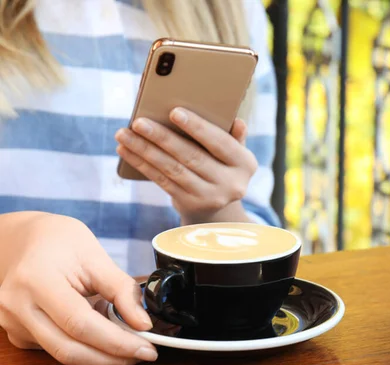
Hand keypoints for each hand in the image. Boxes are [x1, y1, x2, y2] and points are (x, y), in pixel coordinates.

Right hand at [0, 213, 156, 364]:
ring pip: (62, 354)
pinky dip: (85, 346)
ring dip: (100, 355)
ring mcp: (13, 323)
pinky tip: (100, 331)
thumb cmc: (60, 241)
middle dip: (111, 358)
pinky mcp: (17, 334)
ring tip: (127, 340)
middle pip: (68, 348)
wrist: (22, 240)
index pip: (80, 323)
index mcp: (36, 280)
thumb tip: (143, 323)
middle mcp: (17, 306)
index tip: (146, 347)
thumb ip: (122, 289)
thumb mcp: (96, 256)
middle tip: (143, 353)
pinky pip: (55, 349)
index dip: (116, 341)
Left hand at [115, 108, 258, 224]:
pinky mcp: (189, 205)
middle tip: (139, 122)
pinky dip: (142, 164)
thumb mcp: (234, 153)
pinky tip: (126, 151)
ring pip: (172, 170)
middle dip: (162, 138)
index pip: (220, 143)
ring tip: (124, 134)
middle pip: (191, 157)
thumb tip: (237, 121)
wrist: (218, 208)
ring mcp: (210, 197)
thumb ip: (234, 137)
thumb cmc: (223, 166)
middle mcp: (231, 184)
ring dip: (145, 151)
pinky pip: (162, 181)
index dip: (198, 128)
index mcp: (245, 164)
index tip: (174, 112)